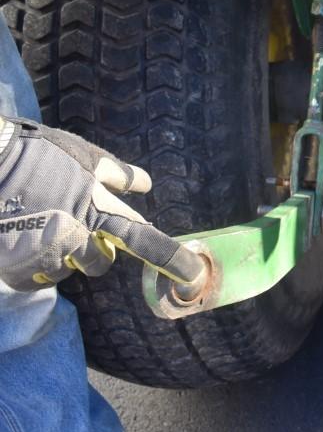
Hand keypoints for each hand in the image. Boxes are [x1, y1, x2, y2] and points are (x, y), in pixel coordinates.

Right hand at [0, 117, 205, 291]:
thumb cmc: (35, 155)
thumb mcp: (82, 156)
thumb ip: (116, 174)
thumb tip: (145, 185)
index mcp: (98, 209)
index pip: (143, 239)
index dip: (170, 258)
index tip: (192, 275)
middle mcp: (77, 238)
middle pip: (100, 264)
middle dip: (95, 253)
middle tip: (75, 229)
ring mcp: (47, 256)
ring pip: (67, 268)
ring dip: (59, 253)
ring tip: (37, 223)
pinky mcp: (20, 270)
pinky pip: (36, 276)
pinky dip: (32, 262)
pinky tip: (20, 237)